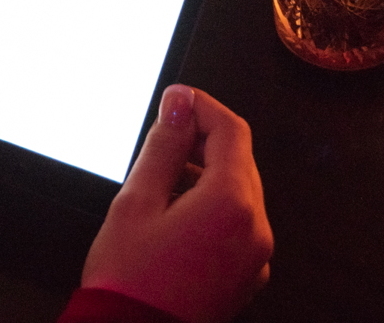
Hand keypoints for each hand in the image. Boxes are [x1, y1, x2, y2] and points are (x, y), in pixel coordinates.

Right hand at [81, 85, 272, 322]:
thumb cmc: (128, 281)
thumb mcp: (137, 201)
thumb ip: (165, 144)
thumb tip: (180, 102)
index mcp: (231, 203)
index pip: (231, 131)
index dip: (202, 107)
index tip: (175, 102)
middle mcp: (255, 228)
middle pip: (240, 160)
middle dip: (204, 141)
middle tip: (164, 138)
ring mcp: (255, 256)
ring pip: (240, 191)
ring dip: (208, 174)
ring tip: (162, 182)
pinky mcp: (247, 275)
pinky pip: (239, 223)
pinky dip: (215, 207)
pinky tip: (177, 214)